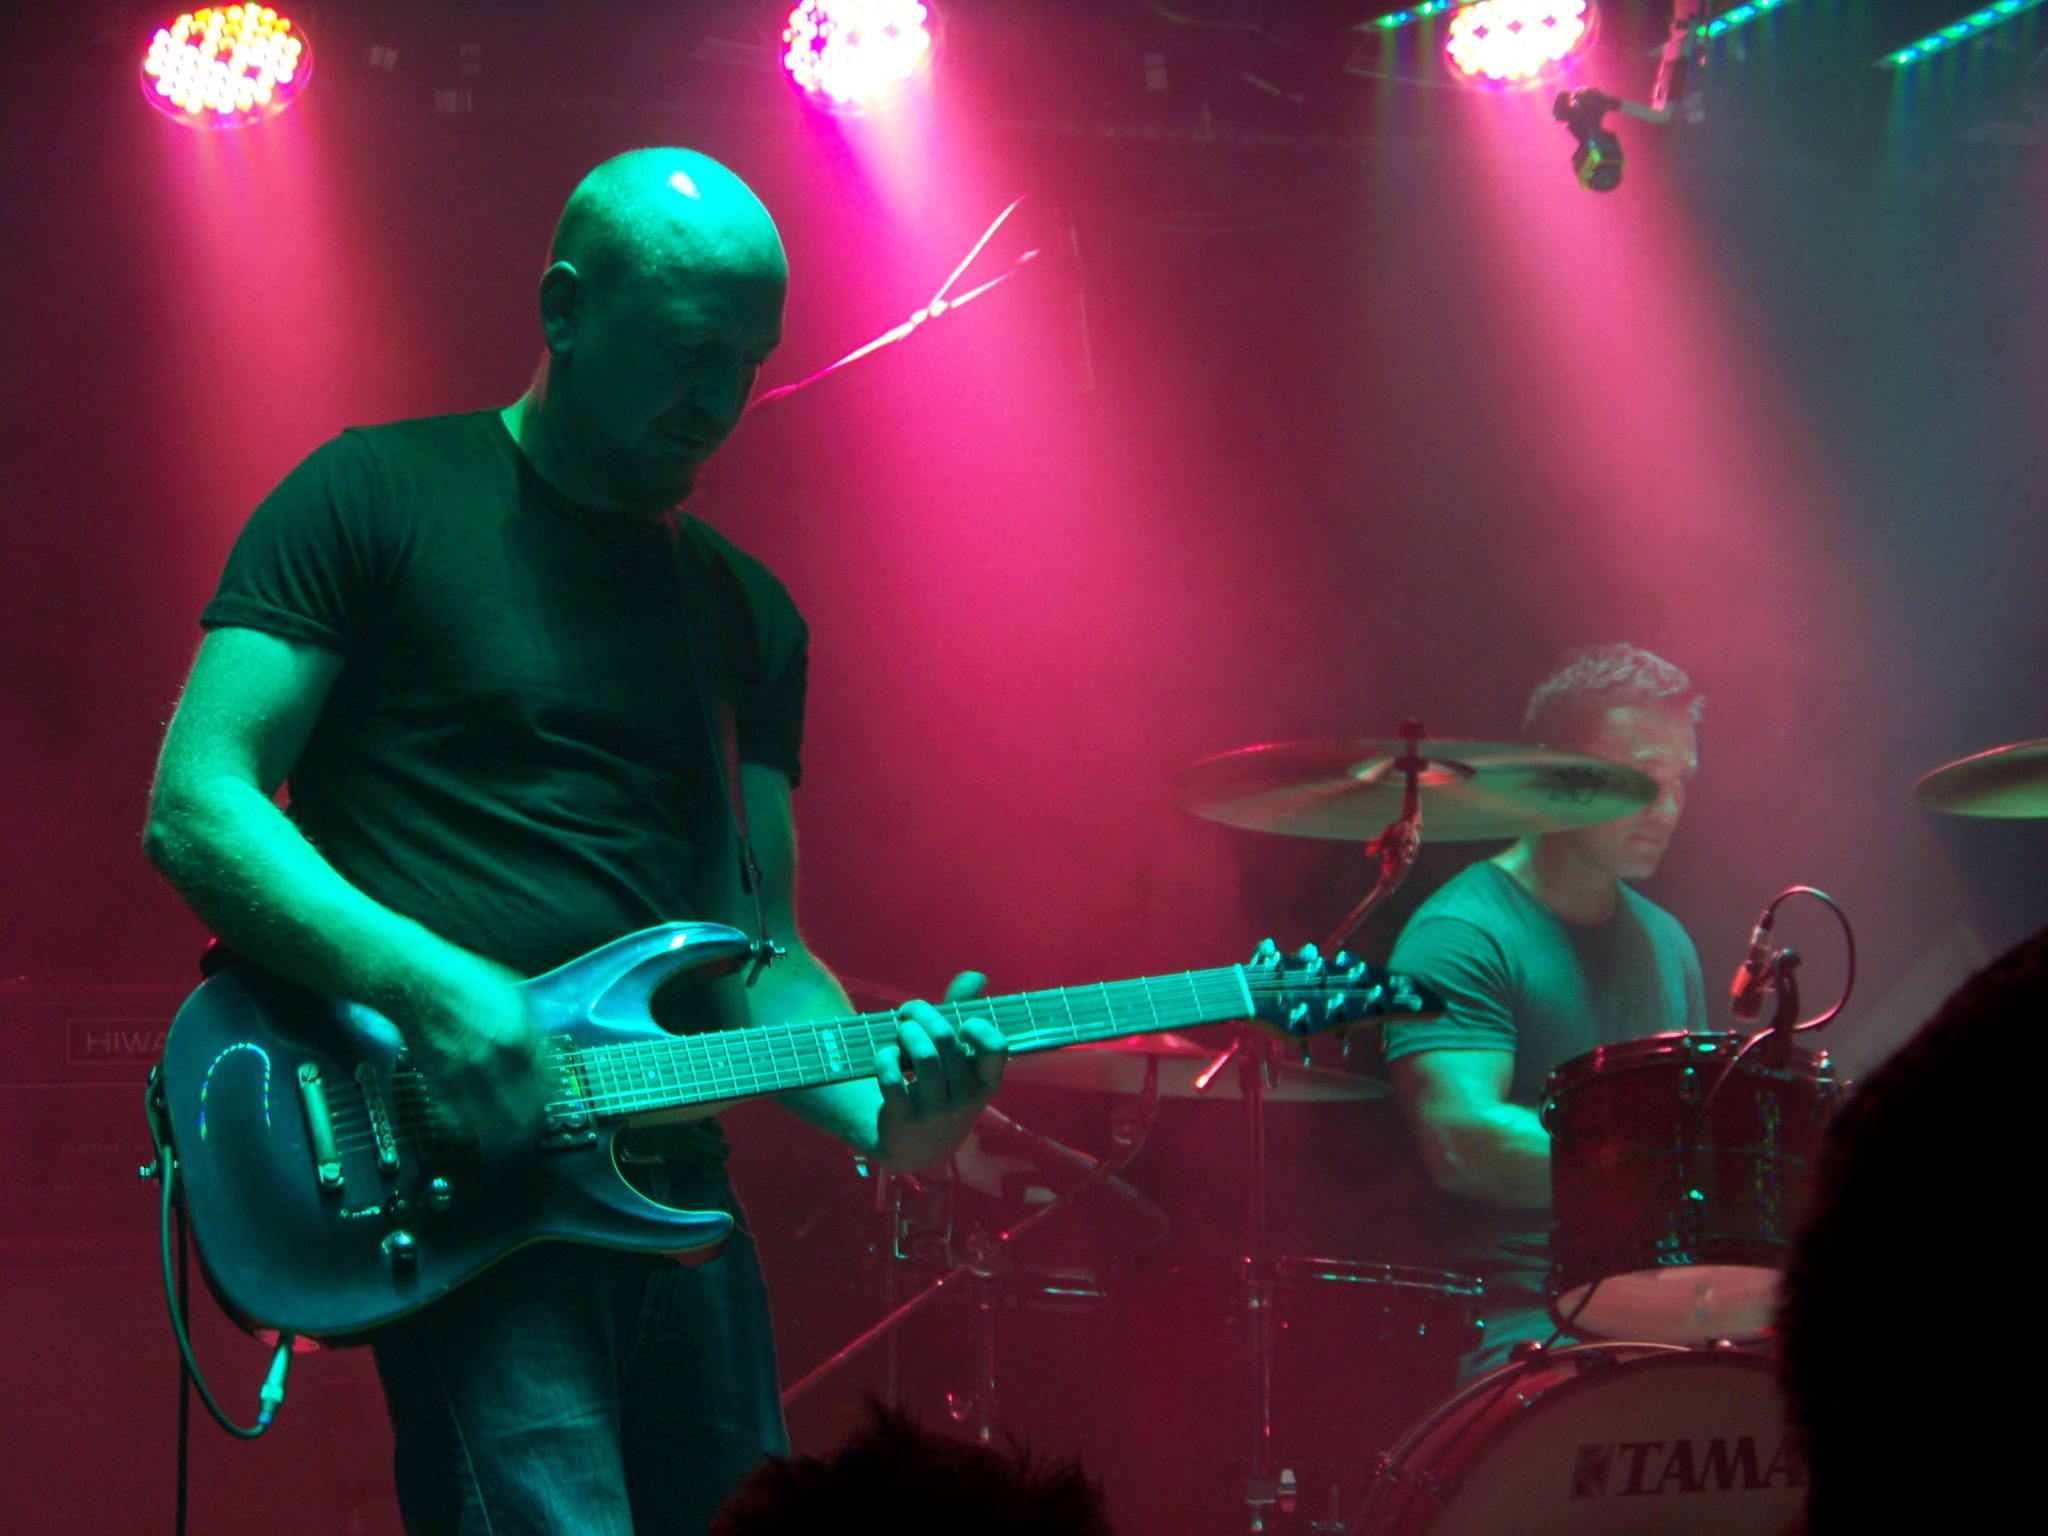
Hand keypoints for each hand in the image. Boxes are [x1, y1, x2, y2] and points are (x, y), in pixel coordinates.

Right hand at [404, 959, 550, 1150]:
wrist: (417, 983)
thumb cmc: (464, 983)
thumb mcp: (513, 995)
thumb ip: (531, 1029)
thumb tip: (543, 1054)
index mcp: (516, 1036)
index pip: (544, 1082)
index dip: (549, 1098)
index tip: (549, 1105)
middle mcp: (491, 1059)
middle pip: (521, 1109)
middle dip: (531, 1122)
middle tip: (533, 1127)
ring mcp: (462, 1074)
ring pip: (490, 1121)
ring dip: (502, 1130)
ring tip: (508, 1134)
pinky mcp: (436, 1082)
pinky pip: (453, 1119)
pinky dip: (465, 1128)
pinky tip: (473, 1128)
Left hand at [872, 977, 1006, 1170]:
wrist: (914, 1147)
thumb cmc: (940, 1090)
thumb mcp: (958, 1061)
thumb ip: (964, 1015)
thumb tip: (977, 977)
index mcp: (985, 1083)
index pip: (996, 1048)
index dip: (976, 1027)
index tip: (959, 1024)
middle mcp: (965, 1100)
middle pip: (946, 1040)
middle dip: (923, 1014)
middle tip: (909, 1012)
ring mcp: (934, 1113)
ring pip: (922, 1057)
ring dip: (906, 1031)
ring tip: (899, 1029)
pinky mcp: (902, 1121)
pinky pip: (891, 1081)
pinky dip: (884, 1058)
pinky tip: (884, 1055)